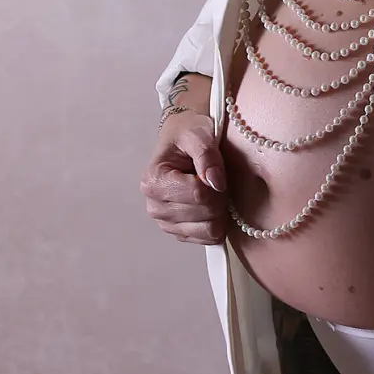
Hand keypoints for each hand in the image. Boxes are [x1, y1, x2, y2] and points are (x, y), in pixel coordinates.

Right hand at [140, 112, 228, 244]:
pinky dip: (216, 221)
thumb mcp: (198, 134)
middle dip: (219, 196)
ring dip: (219, 210)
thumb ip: (207, 155)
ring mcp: (166, 223)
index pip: (198, 194)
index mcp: (154, 182)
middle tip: (216, 178)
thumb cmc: (187, 135)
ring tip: (213, 190)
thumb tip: (216, 183)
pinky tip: (210, 203)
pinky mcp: (179, 232)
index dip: (216, 182)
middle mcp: (155, 207)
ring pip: (210, 230)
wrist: (182, 140)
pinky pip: (208, 238)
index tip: (215, 169)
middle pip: (206, 214)